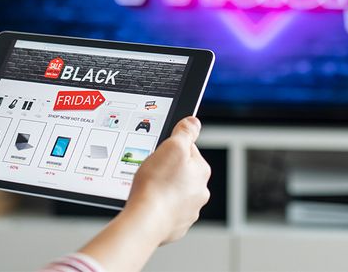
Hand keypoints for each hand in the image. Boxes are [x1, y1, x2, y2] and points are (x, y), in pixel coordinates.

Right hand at [77, 116, 210, 271]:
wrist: (145, 221)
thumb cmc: (157, 185)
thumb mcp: (172, 147)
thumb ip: (185, 132)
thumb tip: (193, 122)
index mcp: (201, 171)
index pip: (189, 149)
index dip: (171, 147)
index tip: (159, 152)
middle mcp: (199, 191)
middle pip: (181, 171)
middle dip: (166, 169)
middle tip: (150, 170)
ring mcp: (188, 210)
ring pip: (173, 192)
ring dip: (162, 188)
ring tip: (147, 188)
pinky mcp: (175, 224)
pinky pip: (166, 210)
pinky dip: (158, 206)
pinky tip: (148, 203)